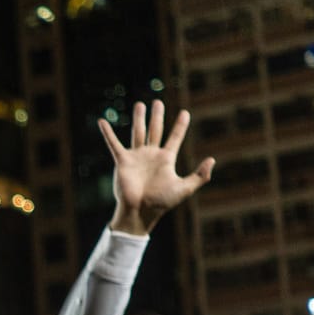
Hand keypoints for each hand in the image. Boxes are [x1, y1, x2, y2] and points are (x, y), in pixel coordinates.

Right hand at [99, 101, 213, 235]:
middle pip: (155, 130)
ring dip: (139, 118)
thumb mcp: (184, 189)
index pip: (175, 138)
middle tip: (157, 103)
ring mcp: (136, 157)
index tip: (185, 113)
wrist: (140, 212)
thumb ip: (199, 176)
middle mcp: (151, 155)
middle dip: (157, 117)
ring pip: (138, 133)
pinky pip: (114, 144)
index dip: (180, 126)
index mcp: (166, 160)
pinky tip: (101, 122)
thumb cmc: (161, 202)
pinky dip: (107, 133)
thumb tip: (212, 159)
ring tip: (140, 105)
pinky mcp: (122, 161)